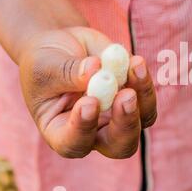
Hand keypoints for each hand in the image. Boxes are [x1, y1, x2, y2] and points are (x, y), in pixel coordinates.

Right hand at [18, 27, 156, 158]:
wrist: (62, 46)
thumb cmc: (45, 62)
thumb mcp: (46, 65)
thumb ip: (68, 73)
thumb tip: (96, 70)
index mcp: (61, 132)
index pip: (75, 144)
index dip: (84, 128)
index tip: (89, 101)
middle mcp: (94, 131)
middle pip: (119, 145)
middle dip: (126, 123)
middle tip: (127, 96)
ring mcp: (117, 116)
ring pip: (142, 120)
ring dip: (143, 95)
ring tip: (134, 65)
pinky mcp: (134, 97)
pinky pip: (147, 96)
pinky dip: (144, 80)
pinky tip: (135, 62)